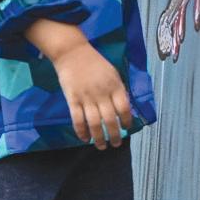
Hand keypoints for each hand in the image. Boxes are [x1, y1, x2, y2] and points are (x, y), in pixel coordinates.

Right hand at [27, 19, 133, 148]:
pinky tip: (85, 139)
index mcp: (115, 86)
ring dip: (99, 138)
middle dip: (114, 135)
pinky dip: (82, 132)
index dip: (127, 121)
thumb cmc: (94, 62)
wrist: (72, 53)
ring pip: (95, 123)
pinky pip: (78, 120)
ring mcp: (87, 98)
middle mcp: (102, 94)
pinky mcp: (72, 100)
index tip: (126, 128)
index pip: (124, 108)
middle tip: (116, 144)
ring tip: (102, 146)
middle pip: (111, 120)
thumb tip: (124, 109)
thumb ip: (118, 90)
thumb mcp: (112, 73)